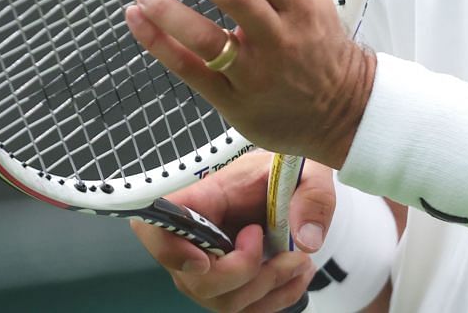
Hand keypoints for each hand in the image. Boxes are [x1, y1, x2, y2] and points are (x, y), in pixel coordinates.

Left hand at [124, 0, 375, 166]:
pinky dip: (157, 42)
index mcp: (301, 8)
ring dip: (167, 9)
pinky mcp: (233, 101)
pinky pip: (189, 69)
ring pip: (205, 36)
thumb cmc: (323, 53)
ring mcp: (254, 73)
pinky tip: (138, 19)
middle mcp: (279, 39)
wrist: (344, 113)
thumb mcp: (317, 6)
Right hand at [130, 150, 336, 312]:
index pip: (157, 227)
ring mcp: (209, 267)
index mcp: (203, 199)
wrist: (289, 186)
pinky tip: (296, 276)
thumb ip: (310, 196)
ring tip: (300, 260)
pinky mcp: (229, 286)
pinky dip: (276, 299)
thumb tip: (305, 240)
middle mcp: (196, 238)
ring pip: (222, 302)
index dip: (171, 252)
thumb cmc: (282, 173)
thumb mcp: (304, 169)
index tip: (204, 260)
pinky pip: (244, 310)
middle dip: (246, 273)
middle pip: (195, 280)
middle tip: (284, 251)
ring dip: (269, 287)